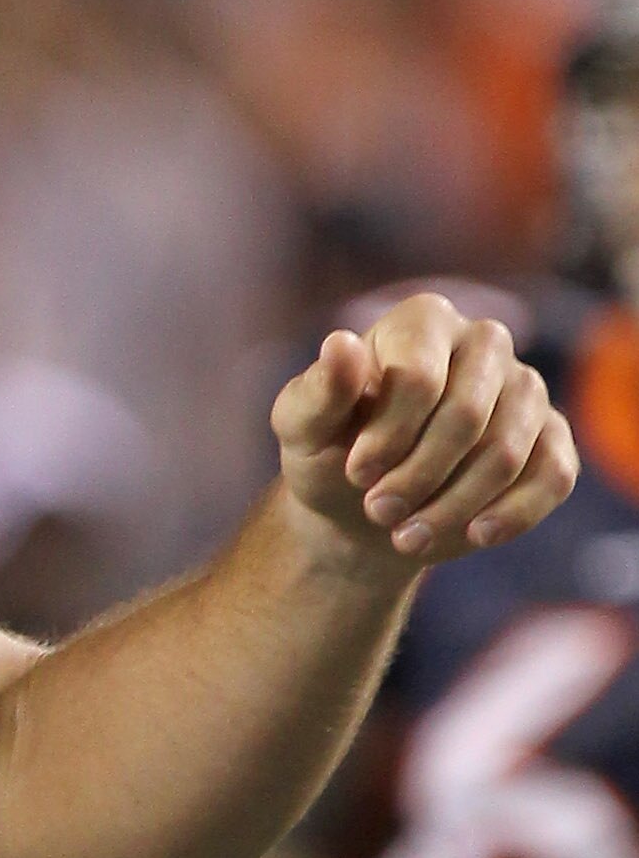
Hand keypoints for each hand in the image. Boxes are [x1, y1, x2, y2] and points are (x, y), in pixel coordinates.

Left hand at [276, 294, 576, 564]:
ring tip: (407, 535)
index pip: (418, 378)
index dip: (387, 435)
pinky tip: (473, 535)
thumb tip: (340, 344)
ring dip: (454, 506)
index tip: (356, 473)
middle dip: (418, 475)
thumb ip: (319, 390)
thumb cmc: (330, 450)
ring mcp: (526, 388)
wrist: (364, 504)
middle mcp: (484, 342)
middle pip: (466, 416)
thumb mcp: (304, 426)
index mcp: (423, 321)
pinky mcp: (551, 437)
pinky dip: (511, 514)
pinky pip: (553, 476)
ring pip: (506, 453)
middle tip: (378, 511)